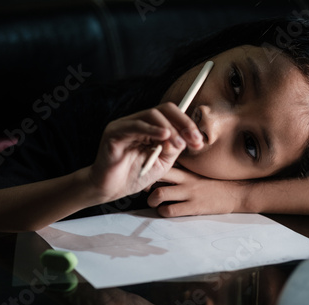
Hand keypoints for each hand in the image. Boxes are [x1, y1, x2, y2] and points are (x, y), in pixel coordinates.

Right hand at [88, 103, 202, 202]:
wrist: (109, 190)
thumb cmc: (133, 176)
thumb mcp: (162, 162)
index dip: (187, 125)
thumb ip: (173, 149)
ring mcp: (124, 125)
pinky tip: (164, 136)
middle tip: (193, 141)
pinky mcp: (114, 133)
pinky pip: (135, 125)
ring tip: (179, 145)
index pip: (170, 115)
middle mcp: (136, 122)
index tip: (199, 142)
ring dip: (170, 129)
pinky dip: (152, 129)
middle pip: (164, 110)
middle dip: (183, 124)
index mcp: (148, 127)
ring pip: (152, 115)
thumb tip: (186, 138)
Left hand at [147, 167, 249, 216]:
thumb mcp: (200, 171)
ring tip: (152, 202)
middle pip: (158, 174)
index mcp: (188, 168)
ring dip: (150, 200)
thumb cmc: (217, 182)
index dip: (152, 165)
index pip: (165, 161)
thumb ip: (184, 169)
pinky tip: (165, 211)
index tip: (148, 171)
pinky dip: (162, 212)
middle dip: (146, 181)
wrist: (238, 192)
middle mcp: (186, 178)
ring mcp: (190, 193)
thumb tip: (166, 169)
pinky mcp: (194, 207)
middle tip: (144, 187)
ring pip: (158, 194)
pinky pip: (170, 210)